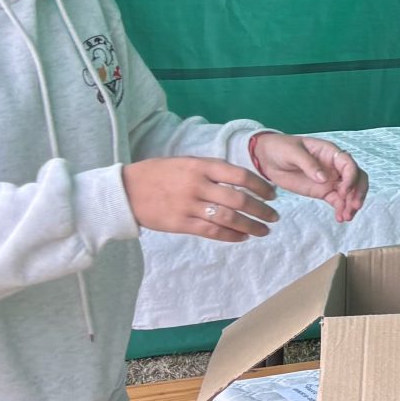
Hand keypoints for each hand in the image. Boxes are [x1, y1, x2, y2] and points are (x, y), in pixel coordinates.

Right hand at [125, 157, 277, 242]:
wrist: (125, 191)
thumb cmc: (158, 174)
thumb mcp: (185, 162)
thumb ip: (211, 170)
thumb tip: (240, 180)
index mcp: (201, 166)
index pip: (240, 175)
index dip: (261, 186)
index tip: (273, 195)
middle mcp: (198, 185)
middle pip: (239, 199)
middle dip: (261, 210)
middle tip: (274, 217)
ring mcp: (189, 205)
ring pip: (229, 218)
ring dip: (251, 226)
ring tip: (264, 231)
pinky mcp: (180, 224)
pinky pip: (212, 231)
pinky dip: (231, 236)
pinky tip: (242, 237)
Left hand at [249, 133, 368, 223]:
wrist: (267, 158)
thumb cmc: (281, 148)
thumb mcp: (292, 152)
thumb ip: (308, 164)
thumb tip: (324, 178)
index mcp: (330, 152)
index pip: (349, 164)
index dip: (351, 178)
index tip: (343, 191)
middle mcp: (335, 166)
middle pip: (357, 178)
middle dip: (358, 192)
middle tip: (354, 207)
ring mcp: (330, 180)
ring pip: (350, 191)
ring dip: (351, 204)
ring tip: (346, 217)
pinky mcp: (323, 191)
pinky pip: (337, 200)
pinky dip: (341, 209)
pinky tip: (340, 218)